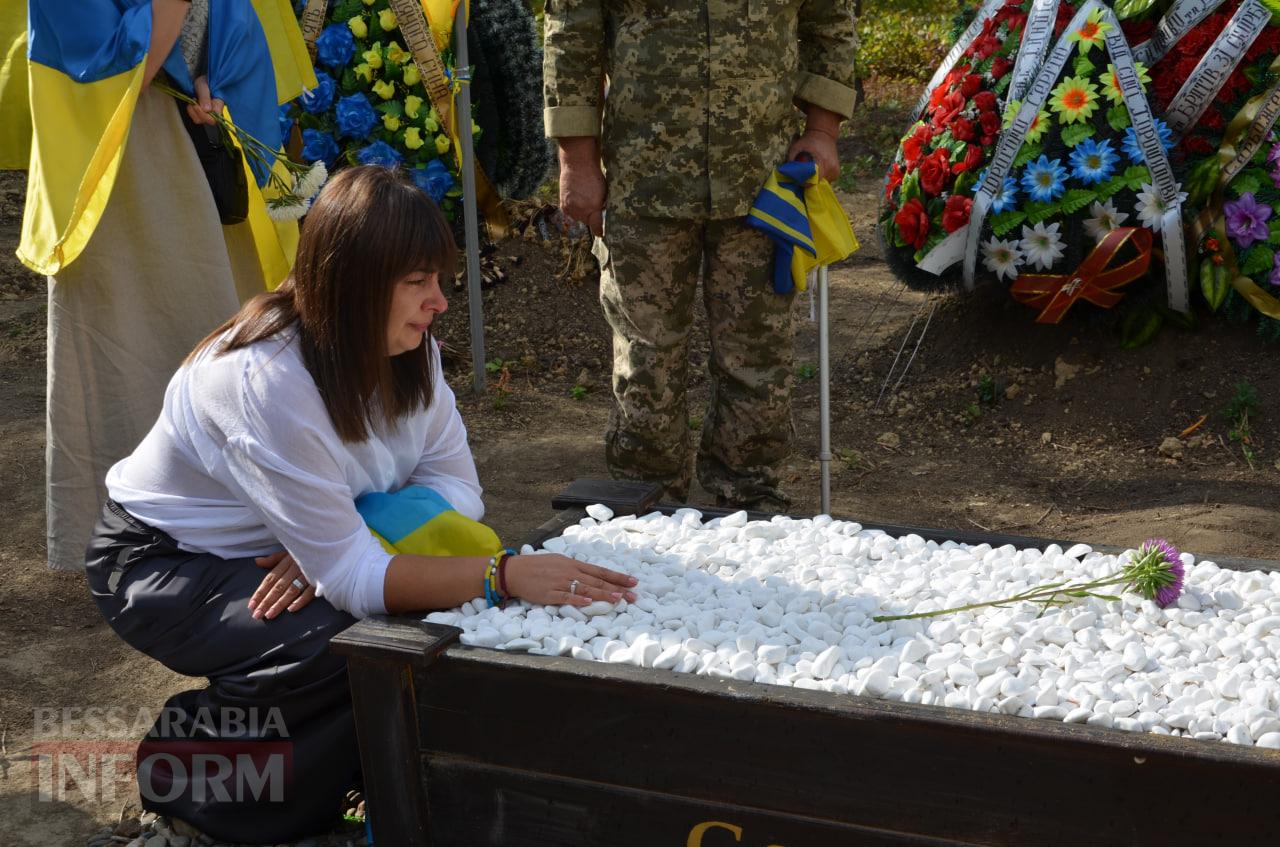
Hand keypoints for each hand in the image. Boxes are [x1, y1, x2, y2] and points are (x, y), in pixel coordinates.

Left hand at [186, 76, 224, 126]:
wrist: (202, 82)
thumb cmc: (204, 82)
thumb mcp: (203, 86)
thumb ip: (205, 97)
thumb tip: (207, 110)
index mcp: (219, 105)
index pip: (216, 118)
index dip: (205, 115)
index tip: (196, 105)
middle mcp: (215, 112)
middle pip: (208, 121)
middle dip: (197, 112)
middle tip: (194, 102)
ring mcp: (209, 114)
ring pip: (200, 120)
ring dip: (193, 112)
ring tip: (192, 101)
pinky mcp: (202, 115)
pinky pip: (195, 118)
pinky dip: (191, 112)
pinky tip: (191, 104)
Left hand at [248, 551, 315, 619]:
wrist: (329, 544)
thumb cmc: (307, 550)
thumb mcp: (289, 551)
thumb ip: (273, 559)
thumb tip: (257, 562)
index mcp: (287, 561)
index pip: (270, 579)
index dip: (260, 592)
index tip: (251, 605)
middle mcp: (295, 568)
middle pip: (278, 586)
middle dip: (266, 601)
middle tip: (257, 615)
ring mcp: (308, 573)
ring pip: (291, 590)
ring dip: (280, 603)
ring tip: (269, 615)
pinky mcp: (321, 579)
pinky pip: (310, 591)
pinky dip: (301, 600)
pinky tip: (291, 609)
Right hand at [504, 554, 637, 606]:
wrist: (515, 571)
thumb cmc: (538, 566)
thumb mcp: (559, 562)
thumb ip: (575, 569)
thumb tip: (592, 576)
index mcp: (573, 564)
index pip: (600, 571)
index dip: (617, 577)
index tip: (633, 582)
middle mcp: (570, 572)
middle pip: (597, 580)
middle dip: (617, 588)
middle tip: (633, 595)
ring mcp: (560, 582)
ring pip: (586, 588)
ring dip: (603, 594)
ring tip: (618, 599)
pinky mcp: (550, 593)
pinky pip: (566, 597)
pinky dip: (578, 599)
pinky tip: (589, 602)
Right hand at [557, 138, 605, 236]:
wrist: (577, 164)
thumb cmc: (594, 176)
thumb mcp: (603, 193)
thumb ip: (601, 207)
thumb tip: (601, 215)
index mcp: (593, 208)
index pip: (596, 228)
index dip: (600, 231)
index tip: (602, 234)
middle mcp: (581, 211)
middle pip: (587, 222)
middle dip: (591, 217)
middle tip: (594, 206)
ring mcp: (571, 209)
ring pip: (578, 218)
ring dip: (582, 213)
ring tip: (584, 200)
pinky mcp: (563, 205)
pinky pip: (570, 213)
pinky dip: (574, 209)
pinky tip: (577, 200)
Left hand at [787, 129, 839, 182]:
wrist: (824, 133)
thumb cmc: (808, 140)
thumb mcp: (796, 147)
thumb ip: (791, 160)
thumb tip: (788, 175)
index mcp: (823, 162)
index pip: (813, 181)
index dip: (804, 182)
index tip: (798, 180)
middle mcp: (832, 168)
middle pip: (817, 184)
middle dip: (808, 182)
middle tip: (801, 178)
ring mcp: (835, 171)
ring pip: (822, 184)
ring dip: (814, 181)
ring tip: (809, 173)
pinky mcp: (836, 173)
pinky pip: (826, 181)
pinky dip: (820, 178)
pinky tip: (816, 172)